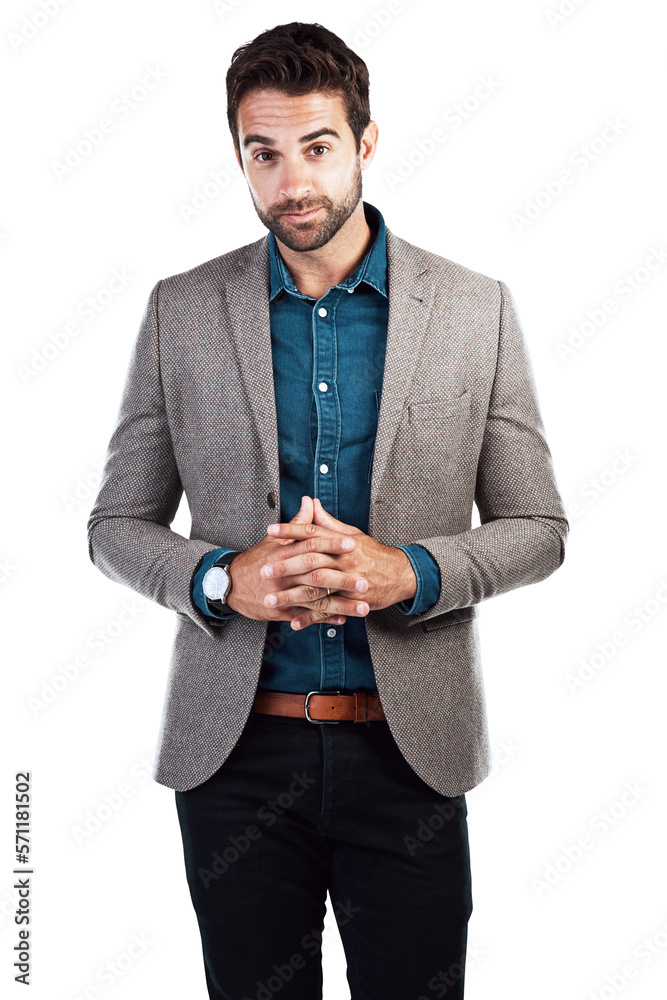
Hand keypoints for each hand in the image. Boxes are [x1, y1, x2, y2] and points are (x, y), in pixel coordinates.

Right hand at [224, 496, 354, 624]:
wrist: (229, 584)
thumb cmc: (255, 560)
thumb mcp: (274, 540)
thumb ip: (296, 523)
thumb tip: (310, 502)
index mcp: (284, 553)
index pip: (311, 545)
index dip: (332, 544)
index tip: (352, 544)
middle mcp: (286, 574)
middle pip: (317, 575)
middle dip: (342, 579)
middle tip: (364, 581)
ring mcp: (285, 594)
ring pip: (316, 600)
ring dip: (341, 604)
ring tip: (362, 606)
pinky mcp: (283, 611)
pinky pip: (307, 615)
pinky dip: (325, 618)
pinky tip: (343, 618)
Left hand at [262, 496, 416, 629]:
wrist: (401, 574)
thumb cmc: (373, 554)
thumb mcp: (352, 533)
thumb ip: (328, 522)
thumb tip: (311, 503)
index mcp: (342, 542)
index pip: (312, 532)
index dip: (291, 530)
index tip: (271, 531)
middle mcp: (344, 560)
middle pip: (310, 560)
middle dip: (285, 566)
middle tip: (264, 569)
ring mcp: (348, 582)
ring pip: (315, 588)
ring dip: (291, 595)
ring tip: (270, 599)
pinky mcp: (352, 601)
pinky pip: (328, 611)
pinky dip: (310, 618)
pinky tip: (293, 621)